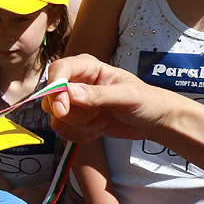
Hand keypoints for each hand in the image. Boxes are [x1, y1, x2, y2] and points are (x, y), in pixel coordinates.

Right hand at [43, 54, 170, 142]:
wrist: (152, 120)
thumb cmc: (146, 101)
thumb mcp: (127, 96)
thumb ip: (98, 94)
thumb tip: (70, 93)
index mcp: (88, 67)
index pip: (58, 70)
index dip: (54, 88)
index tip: (62, 108)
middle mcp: (76, 82)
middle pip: (51, 98)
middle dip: (71, 114)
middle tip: (95, 116)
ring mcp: (74, 102)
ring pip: (56, 118)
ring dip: (79, 127)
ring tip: (101, 122)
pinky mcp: (74, 119)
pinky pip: (63, 131)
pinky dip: (81, 135)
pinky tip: (99, 129)